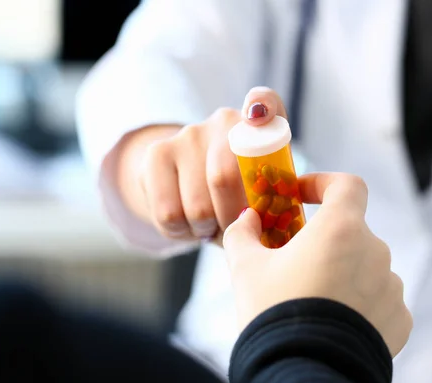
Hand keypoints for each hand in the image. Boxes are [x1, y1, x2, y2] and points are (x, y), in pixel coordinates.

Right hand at [113, 87, 287, 242]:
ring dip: (207, 230)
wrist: (186, 184)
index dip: (262, 106)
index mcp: (264, 128)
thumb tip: (266, 226)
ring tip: (211, 226)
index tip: (256, 116)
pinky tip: (188, 225)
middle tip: (234, 230)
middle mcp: (225, 122)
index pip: (266, 101)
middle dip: (233, 221)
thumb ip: (274, 201)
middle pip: (225, 178)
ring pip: (198, 206)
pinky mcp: (157, 153)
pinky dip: (181, 232)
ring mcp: (189, 134)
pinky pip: (169, 212)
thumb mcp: (266, 194)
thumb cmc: (240, 196)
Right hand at [223, 173, 412, 356]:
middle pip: (350, 232)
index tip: (303, 196)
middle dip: (324, 242)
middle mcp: (375, 251)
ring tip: (314, 302)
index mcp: (341, 228)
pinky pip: (380, 300)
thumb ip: (243, 233)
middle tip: (295, 265)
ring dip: (344, 274)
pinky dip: (360, 305)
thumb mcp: (245, 268)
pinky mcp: (400, 318)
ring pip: (365, 267)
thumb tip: (248, 221)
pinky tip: (336, 323)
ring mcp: (392, 286)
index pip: (347, 185)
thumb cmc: (273, 312)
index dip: (324, 184)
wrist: (304, 372)